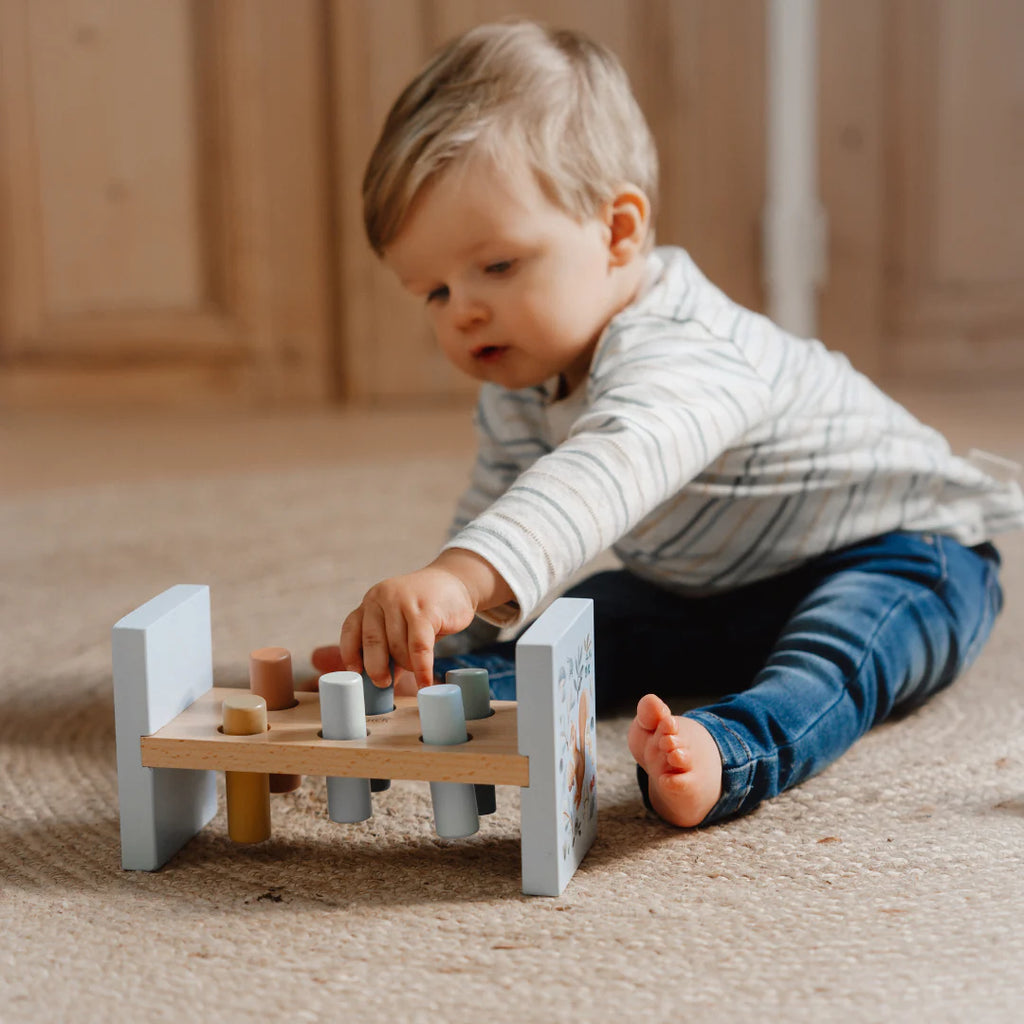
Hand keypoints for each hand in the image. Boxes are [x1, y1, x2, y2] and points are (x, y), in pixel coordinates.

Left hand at [339, 565, 477, 689]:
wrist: (456, 582)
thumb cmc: (426, 609)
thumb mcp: (401, 623)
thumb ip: (388, 646)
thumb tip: (381, 682)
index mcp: (371, 601)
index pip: (351, 629)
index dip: (350, 654)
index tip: (355, 674)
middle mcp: (382, 597)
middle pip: (372, 641)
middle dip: (376, 668)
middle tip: (384, 684)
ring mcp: (403, 601)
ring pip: (398, 647)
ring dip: (407, 666)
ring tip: (417, 670)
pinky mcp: (425, 610)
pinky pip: (419, 647)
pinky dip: (422, 668)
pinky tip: (424, 680)